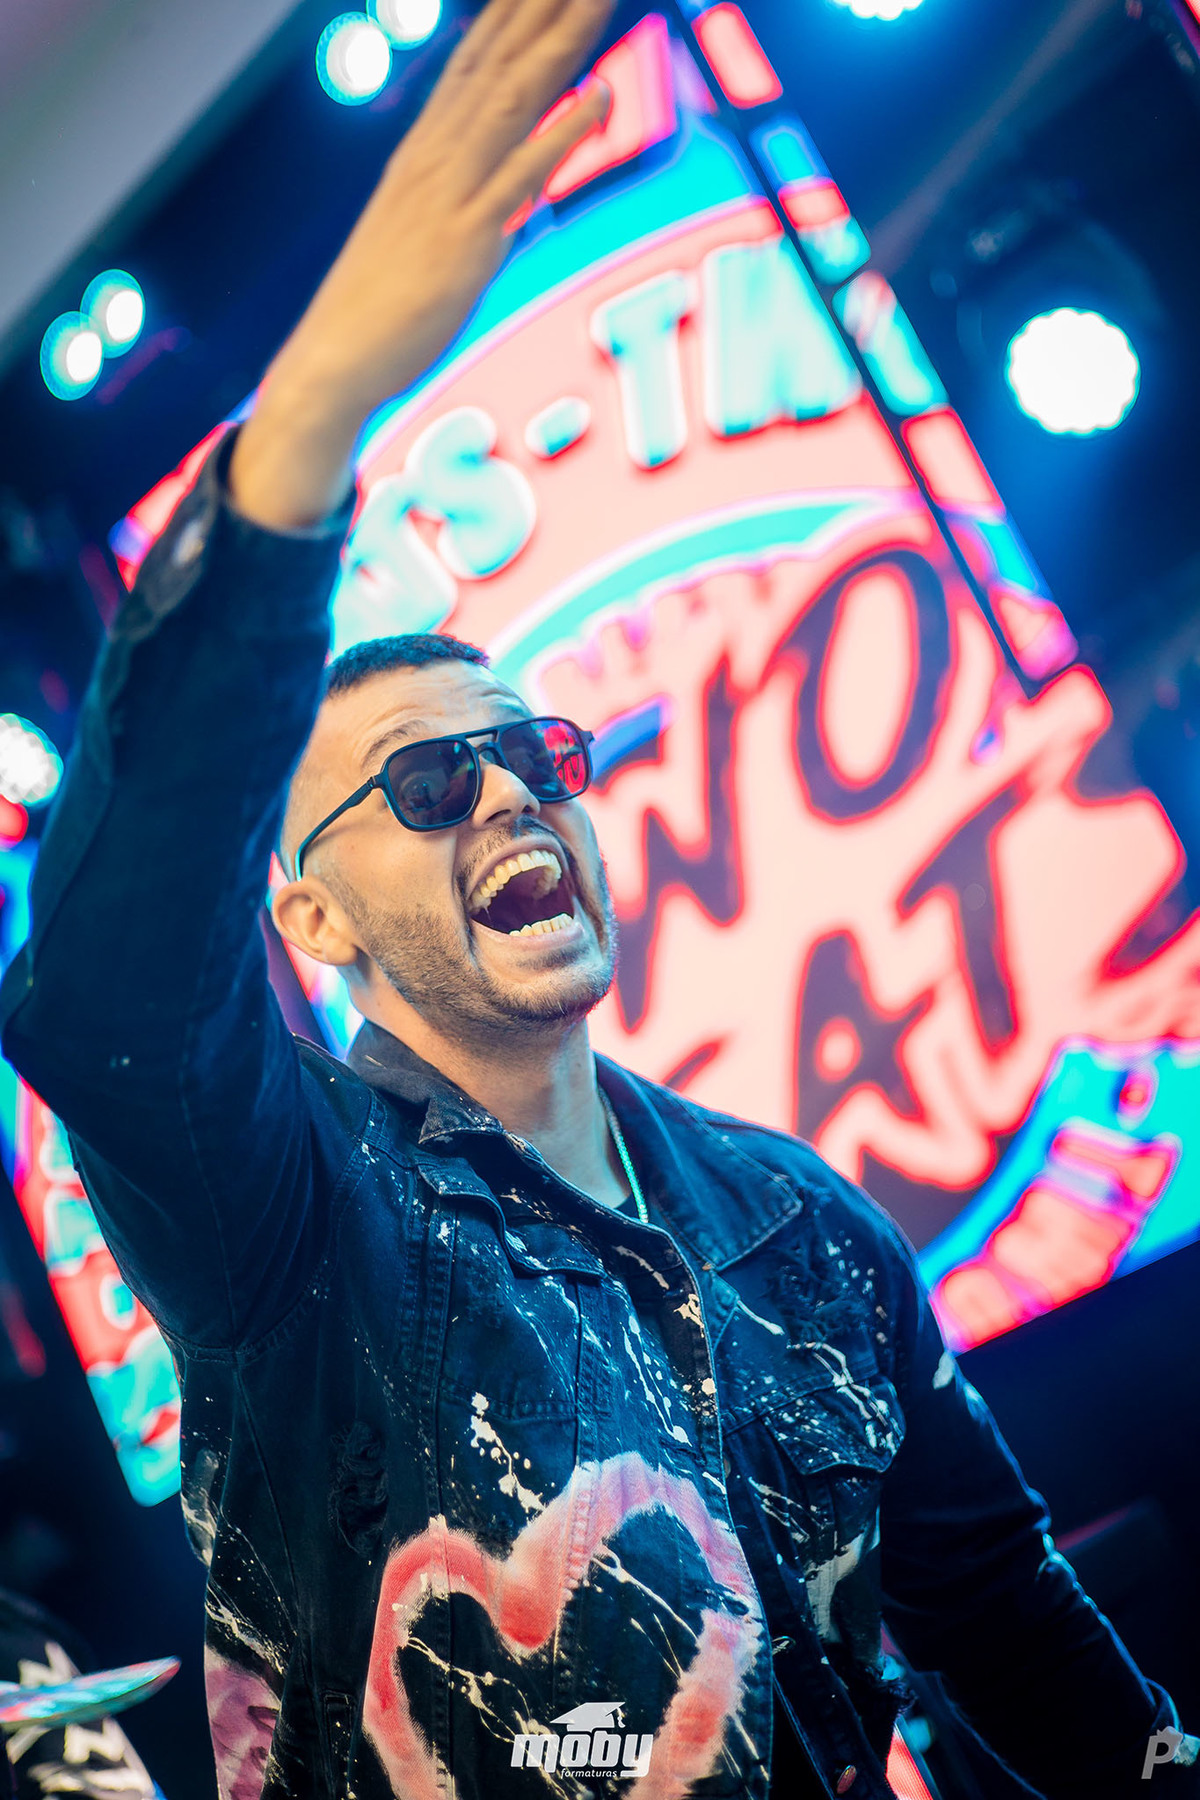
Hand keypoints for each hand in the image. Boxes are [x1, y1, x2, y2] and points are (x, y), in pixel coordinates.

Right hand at [230, 0, 613, 529]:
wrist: (331, 363)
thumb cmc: (377, 313)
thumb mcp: (425, 244)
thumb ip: (469, 211)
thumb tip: (511, 206)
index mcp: (424, 154)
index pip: (478, 63)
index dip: (514, 13)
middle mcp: (436, 157)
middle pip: (501, 61)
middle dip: (544, 6)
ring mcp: (450, 194)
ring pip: (515, 98)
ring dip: (563, 41)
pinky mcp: (466, 240)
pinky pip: (521, 176)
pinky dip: (563, 133)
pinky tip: (601, 95)